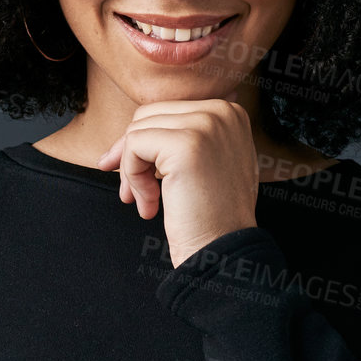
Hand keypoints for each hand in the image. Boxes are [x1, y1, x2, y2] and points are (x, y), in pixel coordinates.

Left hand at [95, 96, 258, 266]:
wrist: (224, 250)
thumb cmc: (213, 214)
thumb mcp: (207, 163)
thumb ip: (183, 139)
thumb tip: (133, 130)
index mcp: (229, 112)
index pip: (167, 112)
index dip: (144, 144)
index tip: (135, 175)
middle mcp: (222, 111)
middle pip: (149, 116)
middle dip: (131, 155)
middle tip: (130, 193)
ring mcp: (205, 125)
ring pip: (137, 131)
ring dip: (131, 171)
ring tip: (145, 202)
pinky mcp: (185, 145)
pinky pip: (134, 145)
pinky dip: (132, 177)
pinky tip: (149, 204)